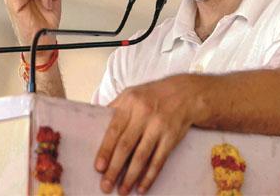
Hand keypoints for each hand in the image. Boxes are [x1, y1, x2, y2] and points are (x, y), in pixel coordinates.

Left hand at [95, 76, 201, 194]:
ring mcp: (159, 126)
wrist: (185, 93)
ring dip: (131, 176)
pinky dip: (150, 176)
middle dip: (115, 168)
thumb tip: (94, 126)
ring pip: (142, 156)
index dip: (106, 150)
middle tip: (106, 186)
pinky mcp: (171, 137)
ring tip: (123, 190)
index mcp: (129, 103)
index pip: (114, 130)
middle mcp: (144, 114)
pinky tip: (142, 187)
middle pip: (126, 145)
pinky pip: (159, 160)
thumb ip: (114, 109)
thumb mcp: (131, 94)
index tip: (99, 167)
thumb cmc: (152, 95)